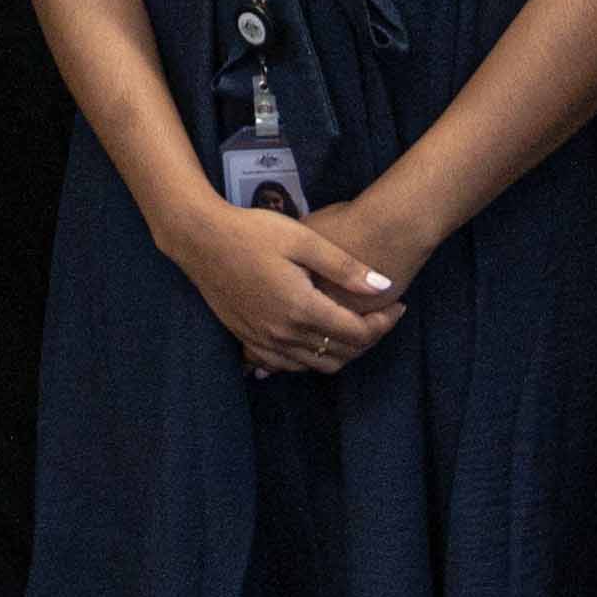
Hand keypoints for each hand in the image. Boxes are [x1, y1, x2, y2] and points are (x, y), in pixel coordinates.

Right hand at [165, 189, 405, 378]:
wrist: (199, 239)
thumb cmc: (251, 231)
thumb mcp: (303, 239)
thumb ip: (344, 267)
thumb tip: (384, 285)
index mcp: (301, 308)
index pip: (357, 333)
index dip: (385, 324)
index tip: (397, 304)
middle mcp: (283, 333)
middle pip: (341, 354)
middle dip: (370, 339)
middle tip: (382, 315)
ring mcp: (263, 341)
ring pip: (316, 365)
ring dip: (343, 351)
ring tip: (355, 325)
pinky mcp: (247, 340)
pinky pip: (288, 365)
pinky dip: (311, 358)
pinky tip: (318, 337)